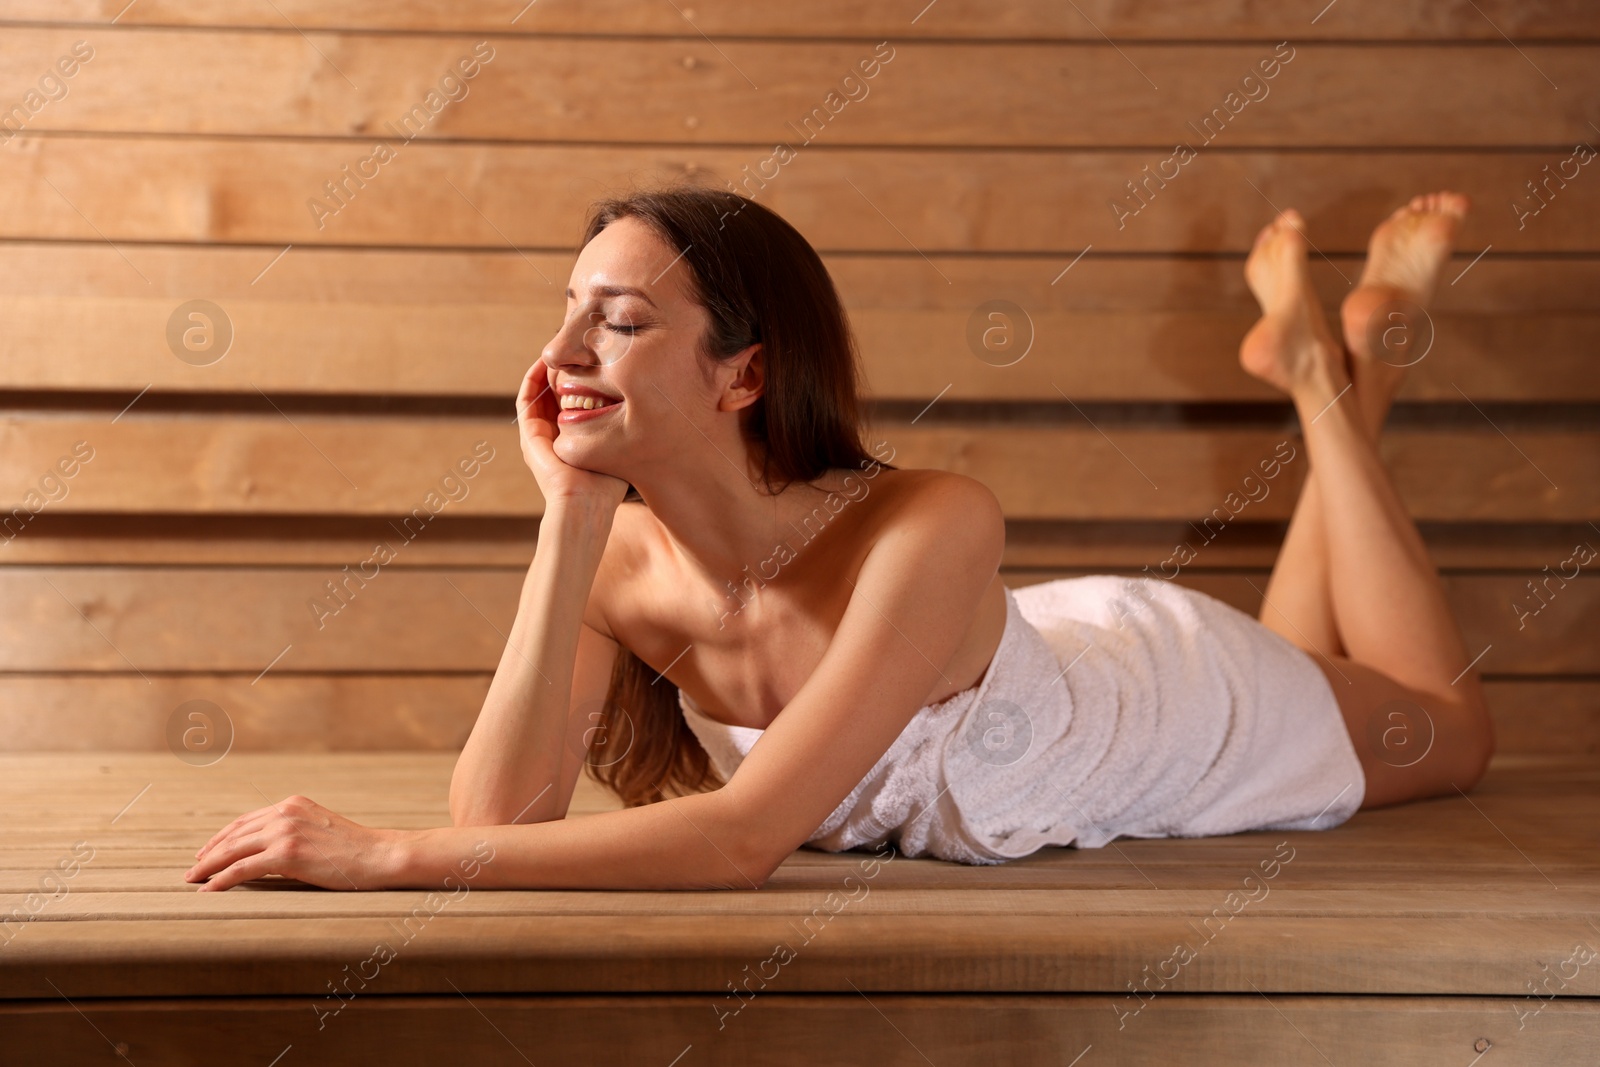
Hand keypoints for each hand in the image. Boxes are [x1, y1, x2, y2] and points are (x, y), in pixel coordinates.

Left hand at [185, 794, 403, 891]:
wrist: (379, 855)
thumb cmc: (357, 851)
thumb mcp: (321, 831)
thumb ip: (297, 832)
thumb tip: (273, 851)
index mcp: (293, 803)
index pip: (247, 820)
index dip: (223, 837)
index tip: (208, 851)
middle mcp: (285, 812)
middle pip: (235, 833)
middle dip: (210, 852)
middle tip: (193, 869)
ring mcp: (285, 831)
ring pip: (233, 850)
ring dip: (208, 867)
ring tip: (193, 881)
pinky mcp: (286, 853)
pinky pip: (242, 868)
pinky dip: (220, 881)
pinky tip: (208, 891)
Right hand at [516, 361, 628, 509]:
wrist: (586, 503)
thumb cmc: (608, 483)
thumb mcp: (620, 448)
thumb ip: (624, 428)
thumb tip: (650, 407)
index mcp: (572, 439)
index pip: (573, 402)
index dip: (580, 380)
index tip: (593, 362)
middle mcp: (553, 435)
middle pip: (554, 394)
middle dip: (564, 371)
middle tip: (575, 350)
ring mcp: (538, 434)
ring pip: (539, 392)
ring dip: (547, 371)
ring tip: (560, 351)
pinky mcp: (529, 434)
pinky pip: (526, 398)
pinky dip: (533, 379)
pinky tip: (546, 362)